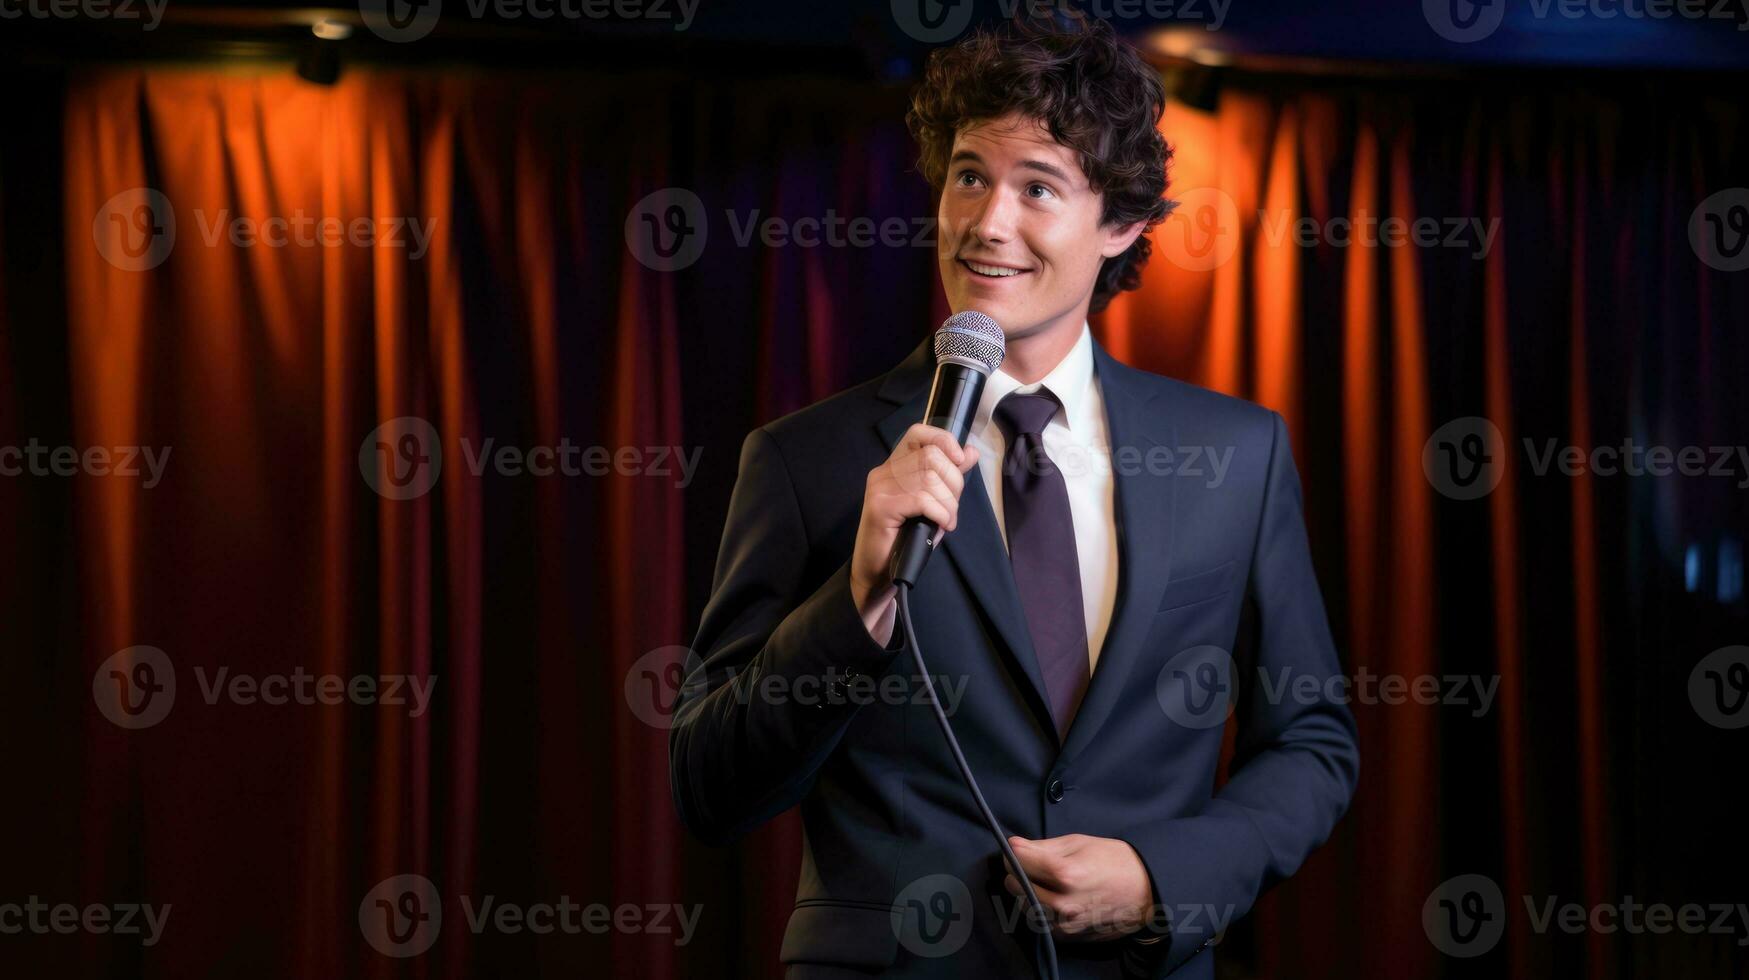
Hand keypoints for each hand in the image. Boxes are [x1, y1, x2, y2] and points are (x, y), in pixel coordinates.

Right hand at [849, 424, 979, 644]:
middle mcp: (884, 471)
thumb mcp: (932, 504)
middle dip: (954, 483)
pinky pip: (921, 499)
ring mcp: (879, 488)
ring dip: (948, 503)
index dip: (944, 440)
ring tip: (946, 520)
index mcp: (895, 466)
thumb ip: (948, 478)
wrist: (877, 573)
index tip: (960, 460)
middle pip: (932, 457)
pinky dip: (940, 513)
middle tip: (952, 508)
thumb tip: (970, 453)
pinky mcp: (880, 507)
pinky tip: (941, 525)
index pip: (919, 433)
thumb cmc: (904, 540)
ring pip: (929, 479)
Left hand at [1002, 834, 1154, 941]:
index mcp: (1064, 874)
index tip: (1019, 849)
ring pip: (1024, 906)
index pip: (1016, 862)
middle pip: (1015, 886)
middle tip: (1030, 864)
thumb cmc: (1114, 861)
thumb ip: (1041, 846)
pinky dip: (1039, 909)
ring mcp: (1064, 924)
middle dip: (1018, 872)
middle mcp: (1061, 904)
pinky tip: (1054, 898)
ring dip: (1026, 892)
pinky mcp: (1068, 938)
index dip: (1014, 852)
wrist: (1146, 891)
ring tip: (1043, 881)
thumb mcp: (1078, 842)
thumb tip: (1012, 846)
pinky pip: (1040, 922)